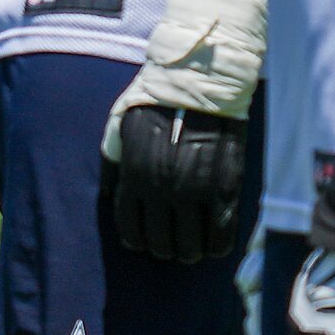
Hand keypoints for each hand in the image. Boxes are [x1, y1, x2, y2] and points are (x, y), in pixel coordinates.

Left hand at [103, 106, 244, 261]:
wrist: (200, 82)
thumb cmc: (157, 102)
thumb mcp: (120, 125)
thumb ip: (113, 160)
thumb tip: (109, 192)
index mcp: (134, 174)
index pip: (130, 227)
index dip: (137, 240)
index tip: (144, 241)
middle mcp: (162, 188)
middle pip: (160, 243)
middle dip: (163, 248)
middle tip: (171, 244)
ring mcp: (195, 191)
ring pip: (190, 246)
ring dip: (189, 251)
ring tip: (193, 247)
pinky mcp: (225, 189)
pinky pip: (221, 235)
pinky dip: (217, 246)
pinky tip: (214, 244)